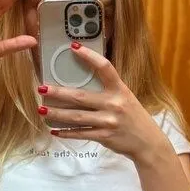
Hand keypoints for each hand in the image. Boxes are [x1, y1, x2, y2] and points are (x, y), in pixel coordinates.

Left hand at [38, 43, 172, 162]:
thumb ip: (109, 90)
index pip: (104, 68)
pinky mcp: (104, 136)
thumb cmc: (134, 117)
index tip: (73, 47)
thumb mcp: (126, 98)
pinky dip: (66, 132)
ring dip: (57, 113)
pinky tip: (54, 130)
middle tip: (41, 88)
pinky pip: (81, 133)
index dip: (89, 56)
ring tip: (41, 109)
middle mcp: (114, 104)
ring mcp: (108, 121)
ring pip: (77, 117)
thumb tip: (83, 82)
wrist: (148, 143)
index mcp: (120, 90)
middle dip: (58, 92)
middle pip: (81, 96)